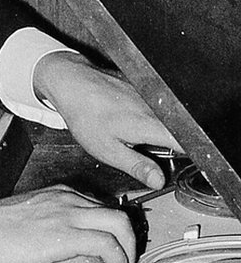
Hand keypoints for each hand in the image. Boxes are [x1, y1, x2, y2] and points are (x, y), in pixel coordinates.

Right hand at [0, 185, 135, 262]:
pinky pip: (106, 244)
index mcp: (59, 196)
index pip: (102, 210)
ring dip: (128, 251)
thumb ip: (62, 246)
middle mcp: (67, 199)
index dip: (115, 236)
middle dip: (130, 242)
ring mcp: (66, 213)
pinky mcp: (62, 233)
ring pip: (119, 223)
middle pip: (119, 214)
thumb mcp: (31, 231)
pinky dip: (117, 261)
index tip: (115, 256)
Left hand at [33, 51, 181, 188]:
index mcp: (150, 125)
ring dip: (158, 131)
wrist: (72, 81)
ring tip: (130, 132)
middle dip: (171, 147)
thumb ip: (138, 166)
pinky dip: (148, 117)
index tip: (180, 166)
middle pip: (179, 132)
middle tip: (146, 152)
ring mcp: (150, 95)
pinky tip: (127, 118)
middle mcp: (156, 108)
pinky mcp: (143, 88)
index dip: (190, 157)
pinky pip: (155, 107)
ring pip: (167, 120)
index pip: (188, 143)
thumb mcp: (108, 150)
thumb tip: (159, 181)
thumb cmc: (86, 115)